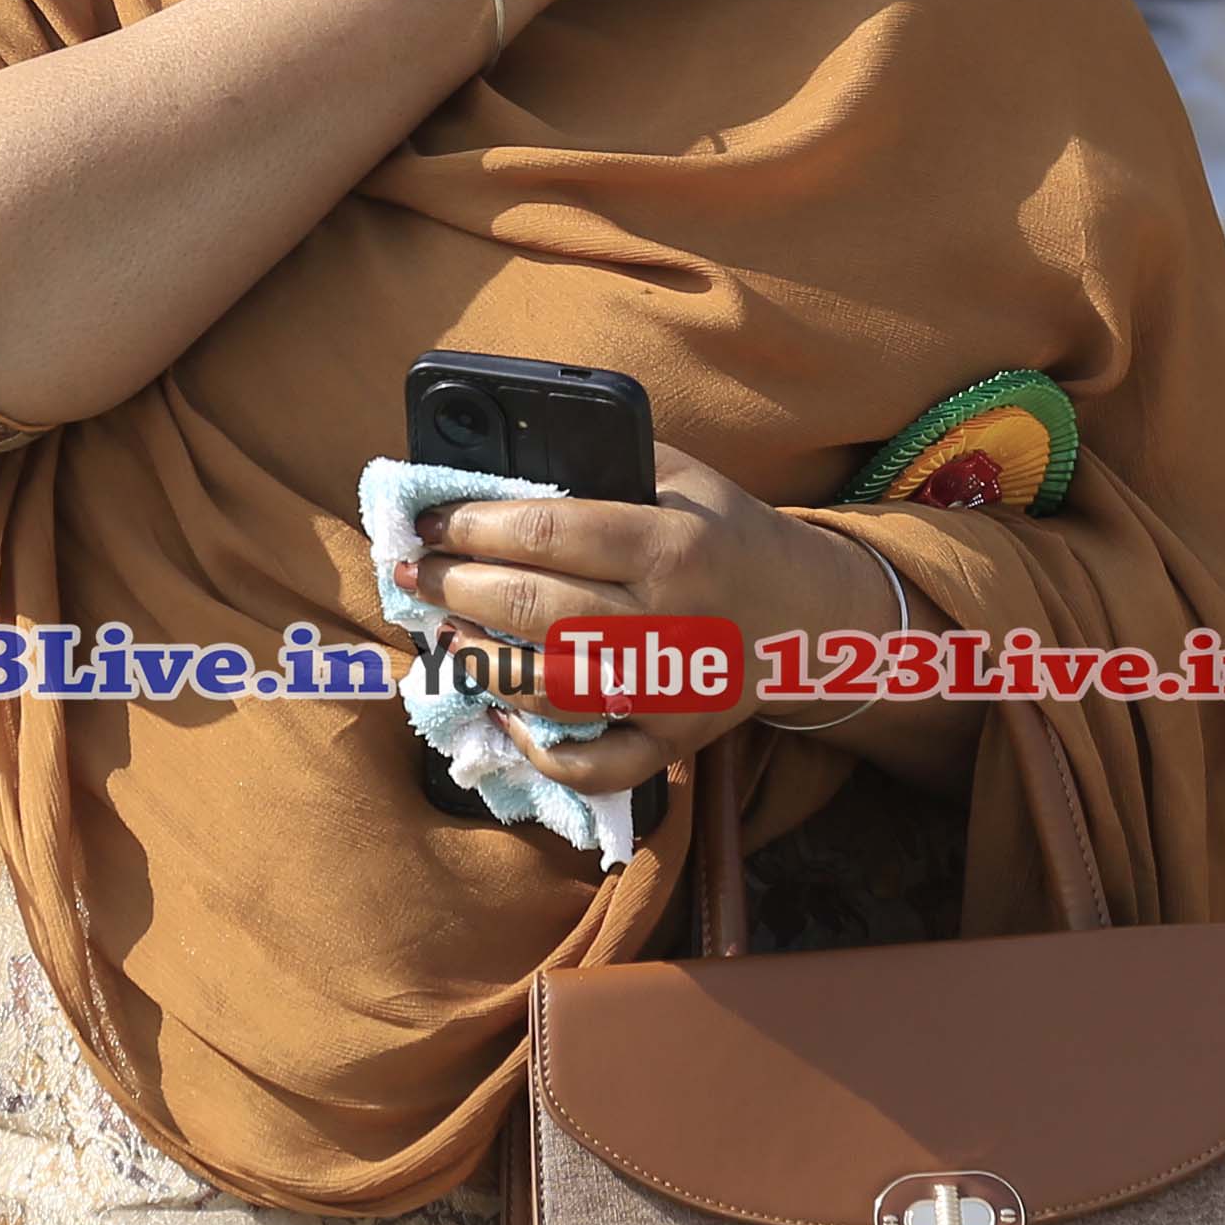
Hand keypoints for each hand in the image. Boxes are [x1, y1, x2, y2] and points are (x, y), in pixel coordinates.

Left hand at [394, 443, 914, 797]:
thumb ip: (605, 464)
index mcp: (672, 542)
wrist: (808, 616)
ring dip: (481, 659)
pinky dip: (537, 745)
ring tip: (446, 629)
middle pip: (536, 608)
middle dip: (457, 586)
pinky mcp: (674, 742)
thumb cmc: (725, 535)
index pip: (549, 531)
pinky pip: (594, 764)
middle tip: (415, 572)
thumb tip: (498, 460)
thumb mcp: (683, 478)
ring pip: (551, 687)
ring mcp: (672, 689)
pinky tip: (500, 708)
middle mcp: (672, 618)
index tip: (428, 521)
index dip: (474, 526)